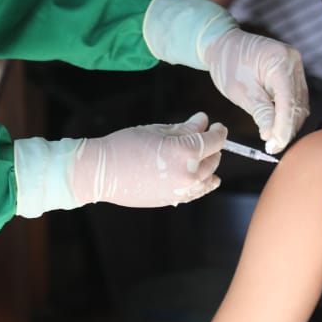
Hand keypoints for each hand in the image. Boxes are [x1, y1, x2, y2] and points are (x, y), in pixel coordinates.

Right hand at [71, 112, 226, 207]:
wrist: (102, 172)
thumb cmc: (126, 145)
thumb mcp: (158, 130)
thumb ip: (185, 128)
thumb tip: (203, 121)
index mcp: (186, 152)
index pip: (215, 141)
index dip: (219, 131)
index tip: (217, 126)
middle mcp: (189, 174)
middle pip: (214, 159)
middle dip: (212, 146)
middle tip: (204, 137)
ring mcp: (182, 190)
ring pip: (209, 178)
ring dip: (209, 165)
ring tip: (202, 156)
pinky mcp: (173, 200)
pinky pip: (197, 192)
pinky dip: (202, 182)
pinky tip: (199, 176)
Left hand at [203, 29, 308, 154]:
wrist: (224, 45)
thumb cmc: (228, 63)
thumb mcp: (240, 91)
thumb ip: (261, 112)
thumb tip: (272, 136)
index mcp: (280, 60)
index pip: (288, 100)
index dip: (284, 126)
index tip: (276, 145)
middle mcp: (294, 61)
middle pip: (297, 103)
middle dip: (286, 128)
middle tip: (273, 147)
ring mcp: (296, 65)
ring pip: (300, 103)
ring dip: (289, 123)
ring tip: (275, 140)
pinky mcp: (294, 72)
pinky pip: (296, 98)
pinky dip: (288, 113)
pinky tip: (278, 126)